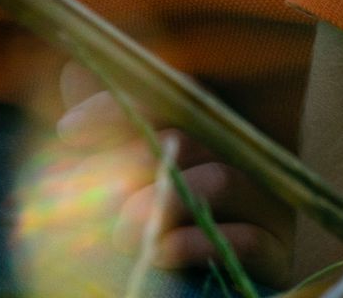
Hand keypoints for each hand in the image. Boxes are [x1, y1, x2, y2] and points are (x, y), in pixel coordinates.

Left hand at [53, 64, 294, 287]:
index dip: (117, 107)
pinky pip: (250, 239)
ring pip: (223, 179)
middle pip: (192, 136)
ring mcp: (260, 204)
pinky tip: (162, 252)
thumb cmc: (128, 231)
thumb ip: (99, 129)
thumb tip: (75, 67)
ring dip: (167, 203)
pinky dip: (199, 243)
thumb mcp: (101, 179)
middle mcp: (235, 157)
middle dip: (136, 162)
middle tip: (95, 194)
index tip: (67, 132)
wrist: (151, 287)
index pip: (167, 96)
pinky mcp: (274, 252)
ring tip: (123, 234)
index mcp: (199, 130)